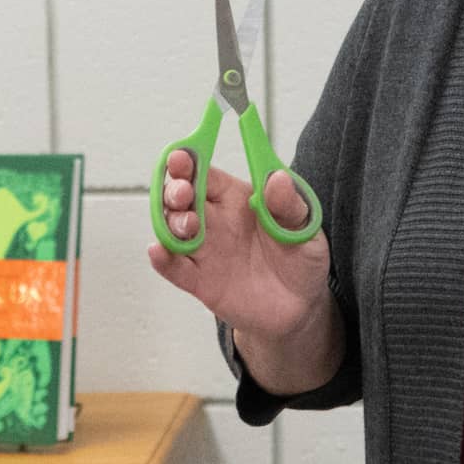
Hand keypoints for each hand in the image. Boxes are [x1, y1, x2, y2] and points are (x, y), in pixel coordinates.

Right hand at [146, 148, 333, 370]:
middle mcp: (214, 221)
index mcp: (236, 199)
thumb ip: (290, 206)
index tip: (183, 155)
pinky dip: (162, 259)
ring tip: (188, 225)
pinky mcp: (200, 281)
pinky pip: (175, 268)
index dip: (190, 162)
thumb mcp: (305, 230)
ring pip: (172, 229)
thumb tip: (277, 178)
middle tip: (183, 193)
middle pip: (181, 197)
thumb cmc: (301, 260)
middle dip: (174, 190)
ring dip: (171, 222)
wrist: (300, 308)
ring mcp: (205, 250)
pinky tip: (159, 251)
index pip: (205, 173)